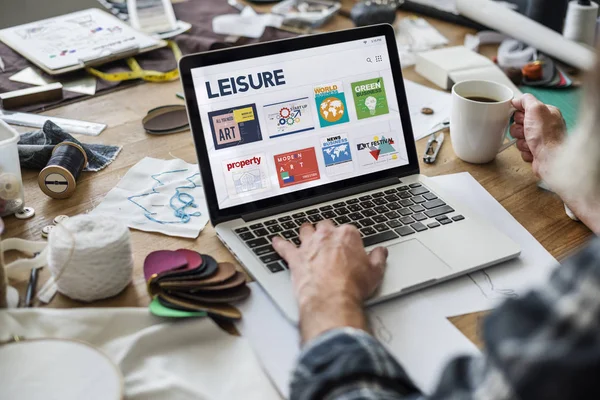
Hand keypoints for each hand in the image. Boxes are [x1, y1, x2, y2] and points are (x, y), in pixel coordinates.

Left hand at [273, 221, 387, 341]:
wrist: (331, 299)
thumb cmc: (352, 286)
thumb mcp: (375, 272)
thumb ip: (378, 258)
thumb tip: (381, 252)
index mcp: (347, 235)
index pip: (348, 230)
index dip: (349, 239)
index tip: (350, 246)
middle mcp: (326, 236)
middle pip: (326, 226)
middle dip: (327, 232)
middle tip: (329, 240)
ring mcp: (309, 245)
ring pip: (305, 230)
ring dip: (306, 232)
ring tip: (306, 233)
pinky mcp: (295, 258)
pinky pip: (284, 247)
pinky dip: (279, 244)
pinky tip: (276, 241)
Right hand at [511, 94, 565, 178]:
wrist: (551, 159)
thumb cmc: (546, 135)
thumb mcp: (536, 109)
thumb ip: (526, 100)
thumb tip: (517, 99)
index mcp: (547, 113)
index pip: (526, 108)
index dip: (519, 114)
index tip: (521, 117)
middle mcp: (545, 125)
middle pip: (520, 124)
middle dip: (519, 129)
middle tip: (526, 131)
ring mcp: (540, 139)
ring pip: (519, 137)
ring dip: (521, 141)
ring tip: (531, 143)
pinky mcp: (536, 151)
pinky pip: (522, 149)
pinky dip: (525, 151)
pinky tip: (533, 151)